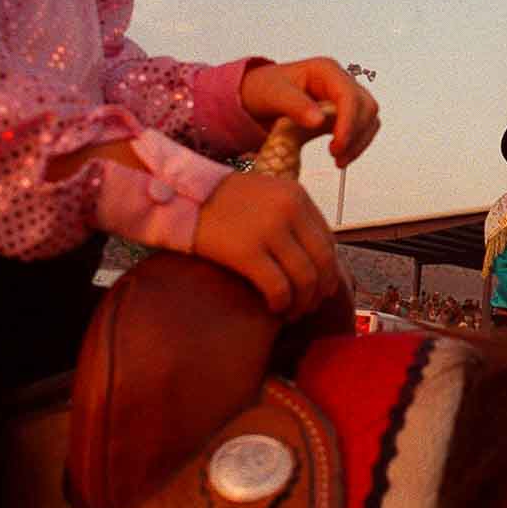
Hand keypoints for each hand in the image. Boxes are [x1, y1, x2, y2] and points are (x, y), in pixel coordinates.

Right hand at [192, 171, 340, 318]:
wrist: (178, 194)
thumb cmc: (218, 200)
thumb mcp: (264, 194)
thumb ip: (289, 216)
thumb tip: (310, 254)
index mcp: (297, 195)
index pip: (328, 240)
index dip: (328, 269)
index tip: (320, 285)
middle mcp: (290, 209)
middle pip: (323, 261)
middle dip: (321, 290)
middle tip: (310, 306)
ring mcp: (270, 230)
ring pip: (306, 278)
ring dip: (303, 303)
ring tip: (292, 312)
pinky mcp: (246, 251)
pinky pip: (279, 288)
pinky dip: (282, 304)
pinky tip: (274, 310)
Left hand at [240, 58, 380, 167]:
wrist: (258, 96)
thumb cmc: (264, 89)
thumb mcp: (273, 94)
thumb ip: (295, 105)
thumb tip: (319, 121)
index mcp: (326, 71)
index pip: (349, 96)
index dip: (349, 122)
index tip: (338, 145)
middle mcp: (341, 82)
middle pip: (366, 107)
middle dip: (356, 134)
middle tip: (337, 156)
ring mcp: (345, 98)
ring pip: (369, 120)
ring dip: (358, 142)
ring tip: (339, 160)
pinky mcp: (344, 114)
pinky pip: (361, 130)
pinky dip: (355, 145)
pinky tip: (340, 156)